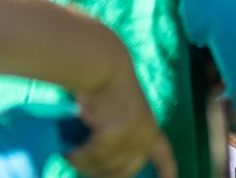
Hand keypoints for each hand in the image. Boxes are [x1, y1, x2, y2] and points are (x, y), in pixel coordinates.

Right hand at [66, 52, 176, 177]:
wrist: (106, 68)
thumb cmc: (109, 87)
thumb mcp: (120, 115)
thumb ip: (119, 137)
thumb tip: (101, 164)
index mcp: (150, 130)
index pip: (164, 158)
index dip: (167, 173)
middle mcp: (145, 136)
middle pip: (125, 172)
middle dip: (105, 173)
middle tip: (84, 163)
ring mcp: (131, 137)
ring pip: (105, 167)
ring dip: (85, 164)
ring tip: (71, 153)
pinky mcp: (114, 135)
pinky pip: (90, 157)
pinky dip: (77, 156)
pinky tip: (67, 151)